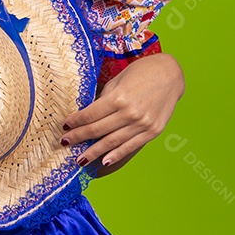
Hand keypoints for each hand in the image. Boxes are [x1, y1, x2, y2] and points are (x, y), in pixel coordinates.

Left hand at [60, 53, 184, 177]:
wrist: (170, 74)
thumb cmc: (141, 72)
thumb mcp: (118, 80)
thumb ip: (104, 98)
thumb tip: (88, 114)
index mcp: (119, 97)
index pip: (90, 115)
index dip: (75, 122)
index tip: (64, 127)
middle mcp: (130, 113)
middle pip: (97, 130)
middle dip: (79, 137)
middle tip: (64, 143)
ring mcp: (143, 124)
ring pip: (112, 142)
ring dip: (94, 152)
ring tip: (80, 159)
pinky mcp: (153, 131)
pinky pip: (131, 146)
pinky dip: (116, 155)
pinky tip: (104, 161)